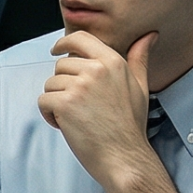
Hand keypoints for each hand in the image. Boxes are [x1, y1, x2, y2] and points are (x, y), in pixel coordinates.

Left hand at [40, 31, 165, 192]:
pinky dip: (49, 115)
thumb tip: (148, 36)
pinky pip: (43, 100)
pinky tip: (65, 126)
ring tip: (75, 117)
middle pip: (61, 65)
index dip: (64, 42)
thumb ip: (139, 59)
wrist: (124, 156)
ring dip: (56, 101)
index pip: (80, 38)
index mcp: (112, 62)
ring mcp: (79, 86)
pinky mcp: (65, 104)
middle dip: (63, 85)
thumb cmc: (130, 126)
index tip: (56, 50)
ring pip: (51, 84)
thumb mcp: (140, 87)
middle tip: (79, 107)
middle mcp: (96, 70)